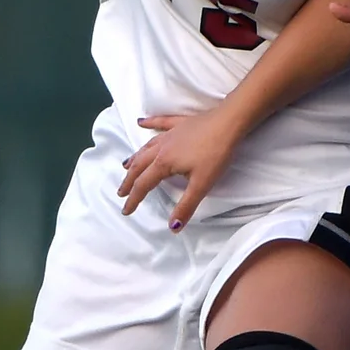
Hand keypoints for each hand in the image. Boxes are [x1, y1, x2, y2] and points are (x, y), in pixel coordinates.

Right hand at [119, 108, 248, 229]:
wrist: (229, 122)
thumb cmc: (216, 154)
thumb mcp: (202, 184)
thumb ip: (186, 206)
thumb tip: (173, 227)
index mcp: (164, 163)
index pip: (143, 184)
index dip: (134, 199)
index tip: (126, 211)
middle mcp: (162, 148)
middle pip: (139, 166)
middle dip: (129, 180)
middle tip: (121, 192)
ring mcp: (170, 133)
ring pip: (146, 147)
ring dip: (135, 158)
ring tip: (126, 165)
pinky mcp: (180, 123)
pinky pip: (160, 124)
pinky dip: (149, 123)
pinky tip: (140, 121)